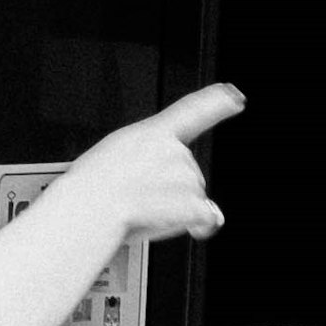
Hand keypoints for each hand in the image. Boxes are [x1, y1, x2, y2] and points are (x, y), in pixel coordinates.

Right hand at [101, 81, 243, 245]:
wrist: (89, 207)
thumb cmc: (91, 187)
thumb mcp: (115, 154)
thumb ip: (147, 159)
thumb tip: (168, 180)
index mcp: (152, 133)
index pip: (193, 110)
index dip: (218, 102)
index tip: (235, 97)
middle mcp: (174, 151)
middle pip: (189, 173)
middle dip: (172, 189)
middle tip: (141, 197)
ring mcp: (185, 177)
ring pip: (194, 197)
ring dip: (175, 207)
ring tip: (144, 210)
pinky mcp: (192, 203)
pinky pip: (208, 217)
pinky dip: (201, 225)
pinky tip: (184, 227)